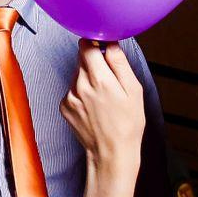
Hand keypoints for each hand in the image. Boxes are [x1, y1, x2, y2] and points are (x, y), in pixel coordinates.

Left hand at [60, 41, 146, 177]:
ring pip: (76, 74)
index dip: (95, 43)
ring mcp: (69, 96)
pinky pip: (71, 89)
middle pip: (81, 59)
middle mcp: (80, 85)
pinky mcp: (64, 106)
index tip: (103, 48)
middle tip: (109, 79)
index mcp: (99, 79)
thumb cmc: (128, 123)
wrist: (111, 153)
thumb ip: (120, 63)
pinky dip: (81, 92)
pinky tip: (93, 106)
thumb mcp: (134, 91)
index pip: (86, 45)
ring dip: (87, 78)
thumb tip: (111, 43)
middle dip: (94, 63)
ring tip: (102, 97)